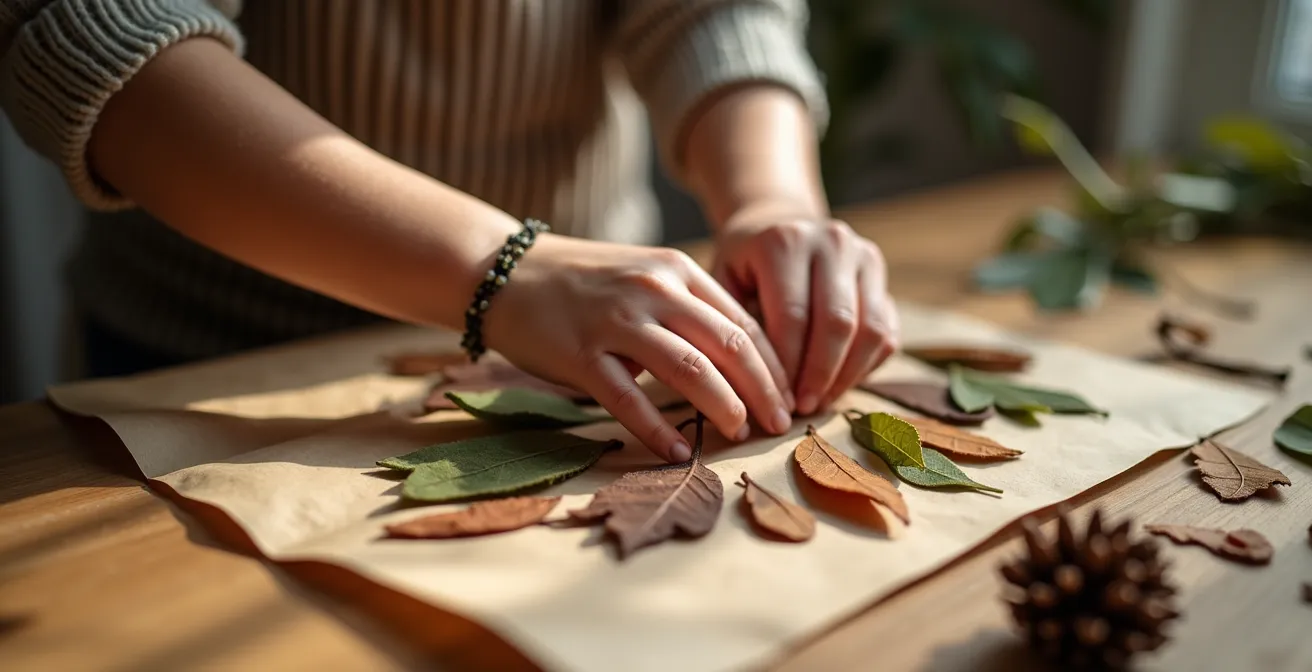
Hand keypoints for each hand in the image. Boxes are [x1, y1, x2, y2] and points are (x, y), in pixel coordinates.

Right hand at [481, 234, 794, 461]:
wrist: (505, 270)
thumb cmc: (582, 282)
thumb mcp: (645, 276)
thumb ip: (689, 308)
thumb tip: (742, 362)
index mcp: (677, 271)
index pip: (745, 322)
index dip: (775, 366)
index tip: (789, 398)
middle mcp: (653, 290)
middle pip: (730, 347)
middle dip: (763, 392)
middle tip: (778, 426)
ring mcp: (616, 322)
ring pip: (690, 370)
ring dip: (723, 408)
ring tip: (739, 435)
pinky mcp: (580, 354)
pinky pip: (629, 400)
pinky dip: (658, 431)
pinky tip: (678, 454)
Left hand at [712, 207, 899, 414]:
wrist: (777, 223)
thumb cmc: (743, 264)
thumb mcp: (722, 281)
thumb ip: (731, 324)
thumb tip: (739, 388)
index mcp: (785, 241)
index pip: (793, 316)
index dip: (788, 366)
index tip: (777, 401)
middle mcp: (831, 241)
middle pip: (838, 323)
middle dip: (820, 375)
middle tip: (803, 410)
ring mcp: (863, 255)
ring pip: (871, 329)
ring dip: (847, 375)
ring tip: (821, 401)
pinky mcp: (881, 273)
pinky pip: (887, 331)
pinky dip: (866, 366)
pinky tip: (838, 384)